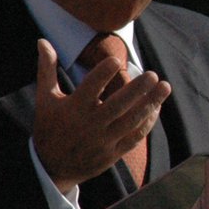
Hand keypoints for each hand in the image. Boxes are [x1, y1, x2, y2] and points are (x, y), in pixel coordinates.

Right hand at [30, 39, 170, 192]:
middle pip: (118, 104)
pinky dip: (147, 123)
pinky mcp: (112, 153)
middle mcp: (89, 124)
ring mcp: (103, 140)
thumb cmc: (49, 127)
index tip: (117, 61)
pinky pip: (134, 137)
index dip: (104, 73)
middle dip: (138, 89)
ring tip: (165, 87)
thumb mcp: (44, 99)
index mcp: (73, 108)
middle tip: (152, 74)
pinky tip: (156, 108)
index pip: (91, 87)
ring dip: (150, 104)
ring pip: (131, 120)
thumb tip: (42, 41)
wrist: (51, 167)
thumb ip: (47, 70)